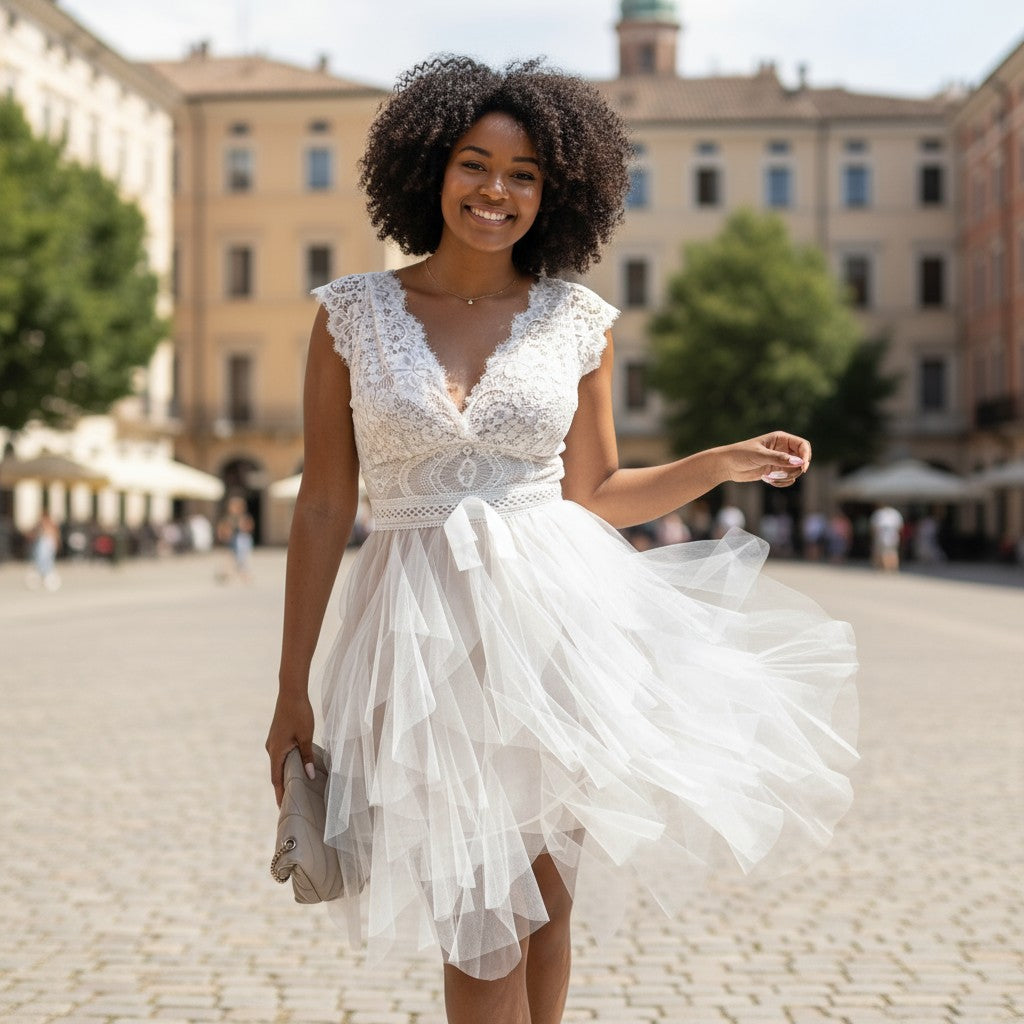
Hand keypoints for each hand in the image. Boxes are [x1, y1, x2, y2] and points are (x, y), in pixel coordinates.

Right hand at [265, 691, 315, 807]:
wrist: (291, 692)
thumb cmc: (299, 713)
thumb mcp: (306, 736)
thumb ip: (306, 757)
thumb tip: (308, 775)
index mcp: (276, 751)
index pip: (277, 780)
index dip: (280, 795)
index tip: (282, 809)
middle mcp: (271, 748)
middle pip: (277, 774)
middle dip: (283, 788)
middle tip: (292, 804)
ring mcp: (273, 742)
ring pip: (279, 764)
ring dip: (285, 776)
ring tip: (295, 790)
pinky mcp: (277, 736)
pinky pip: (280, 755)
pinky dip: (286, 764)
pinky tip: (295, 768)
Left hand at [718, 430, 811, 487]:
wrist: (726, 465)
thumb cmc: (741, 455)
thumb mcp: (760, 456)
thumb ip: (779, 459)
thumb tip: (799, 462)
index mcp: (780, 438)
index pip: (802, 445)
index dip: (806, 455)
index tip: (803, 467)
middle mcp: (782, 448)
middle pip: (802, 459)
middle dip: (797, 469)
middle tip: (786, 475)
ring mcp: (779, 460)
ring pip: (795, 470)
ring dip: (787, 477)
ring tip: (771, 478)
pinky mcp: (774, 471)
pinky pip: (787, 478)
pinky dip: (782, 482)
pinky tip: (770, 481)